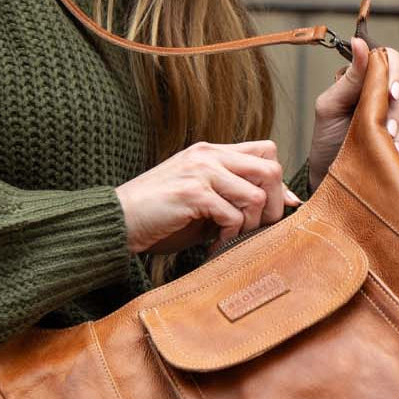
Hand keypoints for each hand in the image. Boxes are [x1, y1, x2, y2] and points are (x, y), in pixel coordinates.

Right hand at [115, 139, 301, 257]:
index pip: (266, 151)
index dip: (279, 181)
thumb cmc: (159, 216)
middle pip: (271, 169)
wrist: (117, 221)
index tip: (279, 209)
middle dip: (274, 205)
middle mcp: (209, 155)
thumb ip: (233, 196)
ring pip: (256, 195)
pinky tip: (214, 247)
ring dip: (251, 226)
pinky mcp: (193, 193)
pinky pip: (233, 216)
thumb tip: (281, 206)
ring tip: (232, 240)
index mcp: (211, 151)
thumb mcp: (201, 198)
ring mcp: (201, 172)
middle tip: (258, 229)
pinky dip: (229, 238)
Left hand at [307, 37, 398, 191]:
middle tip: (384, 131)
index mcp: (364, 79)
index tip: (389, 94)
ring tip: (388, 146)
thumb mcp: (330, 106)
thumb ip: (350, 78)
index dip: (394, 72)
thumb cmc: (327, 139)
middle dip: (395, 109)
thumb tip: (359, 42)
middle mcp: (385, 92)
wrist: (333, 176)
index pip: (389, 59)